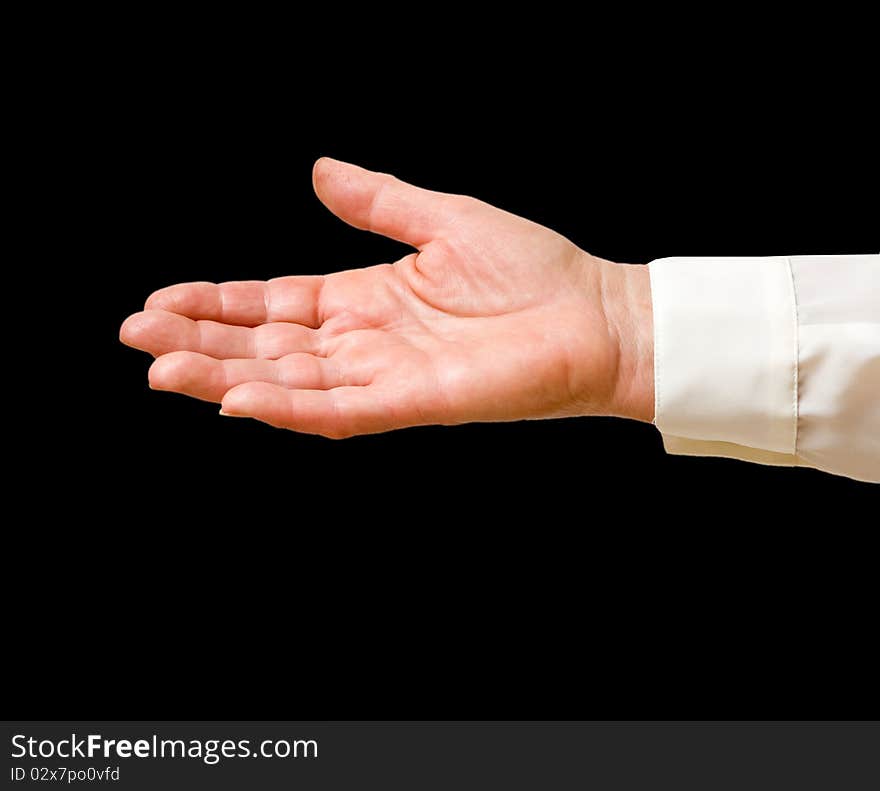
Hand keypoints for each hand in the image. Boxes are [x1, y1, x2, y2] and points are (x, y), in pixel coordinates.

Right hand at [120, 158, 652, 437]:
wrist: (596, 314)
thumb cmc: (532, 271)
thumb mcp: (441, 219)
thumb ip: (375, 201)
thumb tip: (317, 169)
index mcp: (366, 299)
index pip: (274, 304)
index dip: (217, 302)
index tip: (161, 297)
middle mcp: (365, 343)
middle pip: (266, 347)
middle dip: (200, 342)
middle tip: (135, 335)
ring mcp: (386, 377)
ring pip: (289, 383)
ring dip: (224, 378)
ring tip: (162, 369)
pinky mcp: (413, 403)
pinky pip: (339, 412)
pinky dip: (288, 409)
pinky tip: (237, 402)